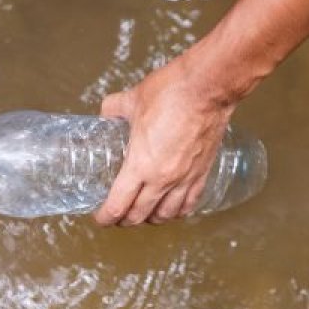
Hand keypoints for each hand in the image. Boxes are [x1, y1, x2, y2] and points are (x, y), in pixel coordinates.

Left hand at [93, 58, 235, 225]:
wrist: (208, 87)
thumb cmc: (172, 92)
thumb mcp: (133, 99)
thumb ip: (114, 109)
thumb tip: (107, 113)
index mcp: (140, 165)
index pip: (118, 205)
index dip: (105, 217)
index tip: (100, 217)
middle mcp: (162, 179)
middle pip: (139, 216)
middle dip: (124, 221)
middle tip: (116, 217)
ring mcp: (184, 179)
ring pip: (165, 215)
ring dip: (150, 219)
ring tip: (143, 215)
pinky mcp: (202, 173)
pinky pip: (189, 204)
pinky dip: (177, 212)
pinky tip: (172, 210)